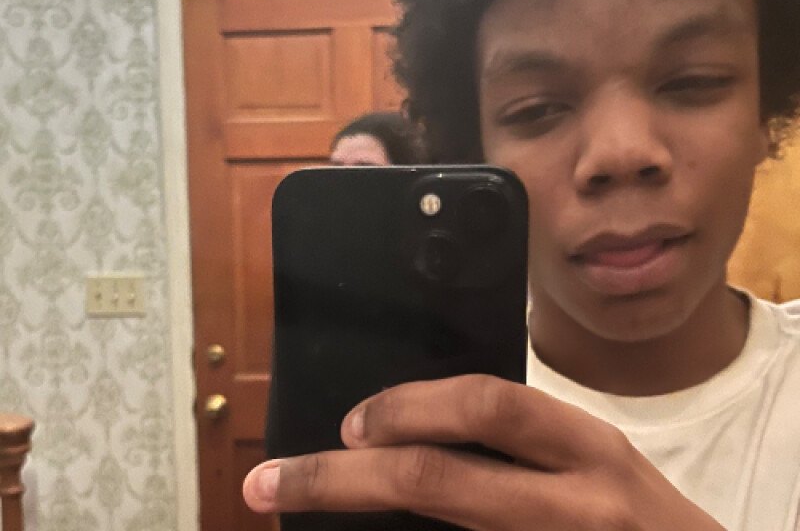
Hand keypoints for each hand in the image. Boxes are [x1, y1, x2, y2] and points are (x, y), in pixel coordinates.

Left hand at [243, 375, 724, 529]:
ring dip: (361, 528)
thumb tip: (420, 424)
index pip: (487, 406)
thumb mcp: (595, 462)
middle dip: (340, 479)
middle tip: (274, 480)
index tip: (351, 422)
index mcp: (587, 448)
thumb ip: (525, 442)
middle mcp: (575, 504)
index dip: (410, 407)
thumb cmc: (643, 520)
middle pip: (438, 481)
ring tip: (299, 508)